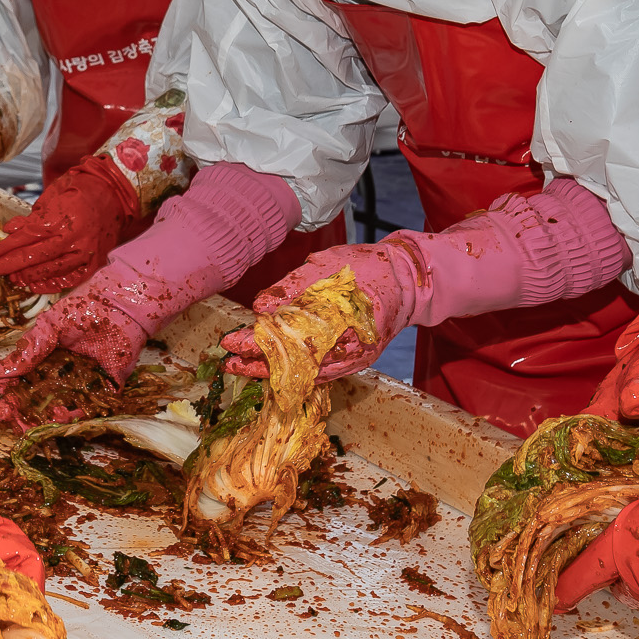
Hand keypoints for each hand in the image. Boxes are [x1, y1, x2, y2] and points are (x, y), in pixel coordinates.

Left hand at [0, 157, 140, 292]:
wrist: (116, 194)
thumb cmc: (82, 190)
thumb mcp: (52, 195)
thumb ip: (31, 216)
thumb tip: (10, 230)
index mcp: (61, 218)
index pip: (26, 237)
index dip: (6, 248)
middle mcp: (74, 238)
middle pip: (35, 257)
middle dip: (11, 264)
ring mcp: (85, 253)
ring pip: (51, 270)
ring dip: (28, 276)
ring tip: (13, 278)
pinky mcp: (94, 262)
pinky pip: (71, 279)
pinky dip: (52, 284)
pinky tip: (36, 285)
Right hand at [0, 278, 152, 423]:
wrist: (122, 303)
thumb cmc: (84, 307)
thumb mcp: (49, 326)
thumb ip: (29, 350)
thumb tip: (1, 373)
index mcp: (44, 355)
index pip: (19, 376)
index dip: (3, 389)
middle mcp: (61, 371)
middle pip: (34, 397)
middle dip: (16, 409)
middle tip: (4, 416)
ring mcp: (81, 380)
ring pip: (57, 407)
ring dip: (41, 417)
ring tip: (29, 422)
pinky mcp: (104, 386)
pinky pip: (87, 407)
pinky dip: (73, 415)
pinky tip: (60, 416)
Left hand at [220, 238, 430, 379]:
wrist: (409, 282)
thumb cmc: (366, 266)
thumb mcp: (327, 264)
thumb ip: (293, 286)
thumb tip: (260, 307)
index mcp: (343, 315)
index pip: (290, 334)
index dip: (259, 340)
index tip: (233, 340)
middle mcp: (351, 344)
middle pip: (297, 359)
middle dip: (260, 361)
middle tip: (229, 361)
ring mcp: (357, 357)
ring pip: (308, 372)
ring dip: (274, 372)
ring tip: (243, 368)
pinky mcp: (358, 361)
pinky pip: (323, 374)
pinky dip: (297, 374)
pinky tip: (273, 372)